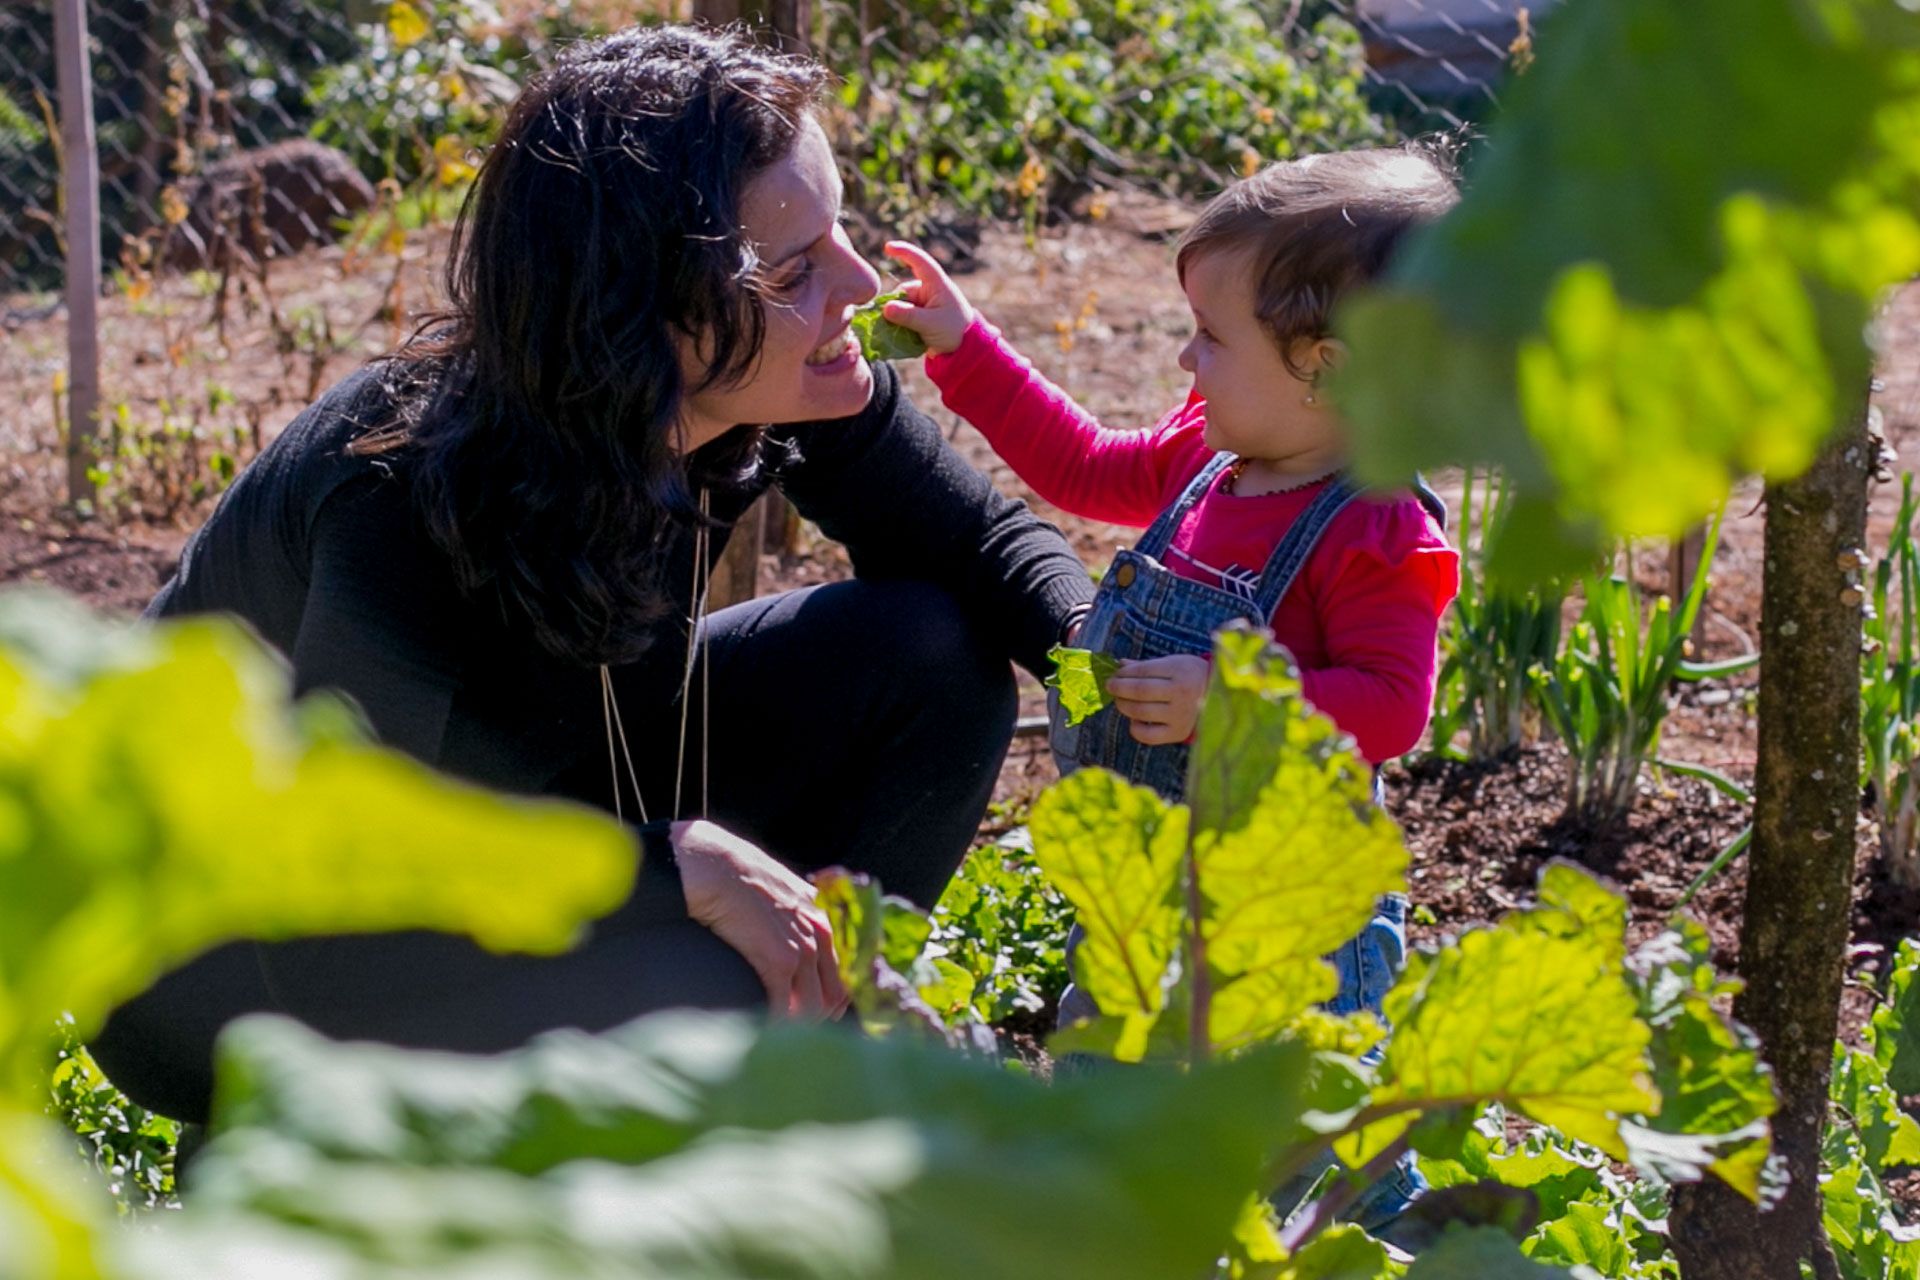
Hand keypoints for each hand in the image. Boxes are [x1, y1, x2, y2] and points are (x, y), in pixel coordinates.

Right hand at [669, 819, 847, 1019]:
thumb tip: (792, 942)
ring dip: (797, 1027)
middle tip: (796, 1032)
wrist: (717, 868)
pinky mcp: (778, 961)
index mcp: (825, 921)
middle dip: (818, 1020)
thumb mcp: (784, 894)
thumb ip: (798, 917)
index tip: (817, 1016)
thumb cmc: (742, 880)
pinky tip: (763, 1030)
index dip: (833, 1002)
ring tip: (779, 1035)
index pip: (846, 975)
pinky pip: (783, 1007)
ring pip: (813, 1008)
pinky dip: (775, 1025)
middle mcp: (821, 936)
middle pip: (835, 997)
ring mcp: (803, 950)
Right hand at [881, 240, 976, 354]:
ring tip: (904, 333)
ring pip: (899, 305)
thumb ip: (908, 316)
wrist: (965, 348)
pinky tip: (902, 334)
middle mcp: (928, 289)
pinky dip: (898, 324)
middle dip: (895, 306)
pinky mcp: (918, 315)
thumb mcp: (931, 324)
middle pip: (902, 292)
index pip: (919, 261)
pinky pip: (901, 315)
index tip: (887, 247)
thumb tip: (885, 308)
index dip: (903, 251)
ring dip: (896, 318)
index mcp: (936, 283)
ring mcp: (922, 303)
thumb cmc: (954, 331)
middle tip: (893, 323)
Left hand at [1107, 654, 1209, 745]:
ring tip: (1120, 701)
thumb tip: (1120, 665)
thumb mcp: (1173, 663)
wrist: (1218, 698)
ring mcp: (1180, 715)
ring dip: (1123, 705)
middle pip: (1139, 691)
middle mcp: (1181, 693)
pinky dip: (1135, 728)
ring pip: (1140, 712)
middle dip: (1119, 688)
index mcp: (1180, 670)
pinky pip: (1148, 735)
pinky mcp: (1178, 733)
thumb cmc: (1190, 676)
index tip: (1115, 674)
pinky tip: (1135, 720)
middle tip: (1111, 686)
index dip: (1124, 673)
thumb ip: (1146, 666)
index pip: (1143, 671)